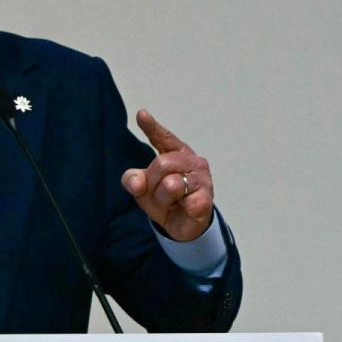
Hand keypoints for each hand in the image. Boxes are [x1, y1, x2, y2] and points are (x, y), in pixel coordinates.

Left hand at [120, 109, 212, 241]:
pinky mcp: (207, 199)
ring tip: (171, 203)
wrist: (182, 227)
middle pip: (161, 163)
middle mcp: (192, 162)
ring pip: (171, 184)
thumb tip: (137, 182)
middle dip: (152, 183)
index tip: (141, 114)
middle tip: (158, 194)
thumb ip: (133, 180)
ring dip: (163, 199)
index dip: (152, 127)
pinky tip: (184, 208)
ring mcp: (203, 179)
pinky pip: (186, 201)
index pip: (164, 138)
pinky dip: (180, 207)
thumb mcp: (142, 189)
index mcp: (176, 154)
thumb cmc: (164, 201)